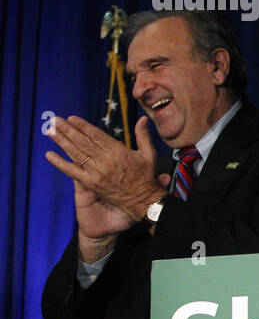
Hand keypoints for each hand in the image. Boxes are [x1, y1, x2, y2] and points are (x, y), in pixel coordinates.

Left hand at [46, 115, 165, 224]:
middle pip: (82, 142)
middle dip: (67, 130)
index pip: (96, 135)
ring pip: (75, 153)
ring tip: (50, 131)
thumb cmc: (146, 176)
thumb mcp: (149, 154)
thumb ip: (143, 136)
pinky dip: (60, 163)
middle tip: (55, 120)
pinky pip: (71, 172)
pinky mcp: (90, 184)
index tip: (72, 118)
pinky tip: (49, 155)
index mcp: (118, 151)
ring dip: (61, 141)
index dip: (83, 126)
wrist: (142, 201)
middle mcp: (104, 161)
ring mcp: (95, 173)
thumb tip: (142, 119)